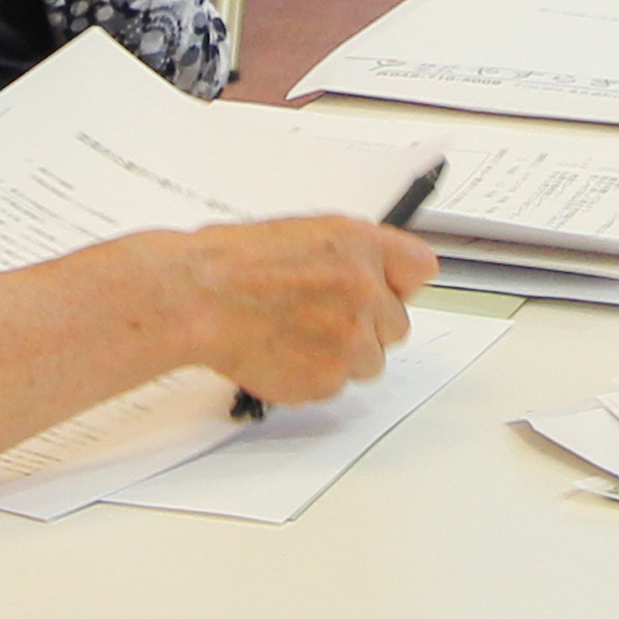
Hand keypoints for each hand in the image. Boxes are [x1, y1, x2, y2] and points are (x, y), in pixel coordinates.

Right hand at [139, 213, 429, 409]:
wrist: (198, 298)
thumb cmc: (236, 262)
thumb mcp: (306, 233)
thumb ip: (355, 253)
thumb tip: (379, 275)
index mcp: (359, 246)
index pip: (419, 268)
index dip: (399, 283)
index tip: (390, 291)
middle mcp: (363, 290)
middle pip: (396, 324)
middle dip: (366, 326)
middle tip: (322, 318)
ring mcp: (350, 339)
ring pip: (369, 361)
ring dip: (342, 356)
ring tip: (296, 336)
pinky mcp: (329, 379)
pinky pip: (337, 386)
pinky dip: (313, 377)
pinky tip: (284, 353)